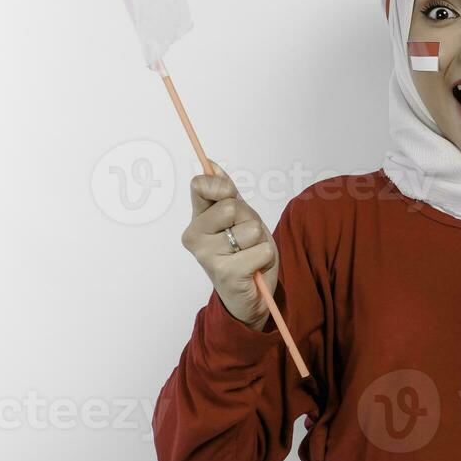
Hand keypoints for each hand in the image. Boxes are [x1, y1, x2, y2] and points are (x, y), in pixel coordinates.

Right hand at [181, 161, 277, 330]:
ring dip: (259, 241)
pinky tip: (254, 269)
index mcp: (196, 219)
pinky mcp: (226, 273)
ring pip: (250, 229)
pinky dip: (265, 258)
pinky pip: (261, 250)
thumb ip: (226, 194)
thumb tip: (211, 164)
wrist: (252, 296)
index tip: (229, 197)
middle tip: (245, 239)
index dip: (221, 187)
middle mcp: (195, 237)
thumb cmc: (244, 253)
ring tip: (250, 255)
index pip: (200, 185)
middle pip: (232, 206)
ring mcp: (208, 256)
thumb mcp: (239, 218)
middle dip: (249, 220)